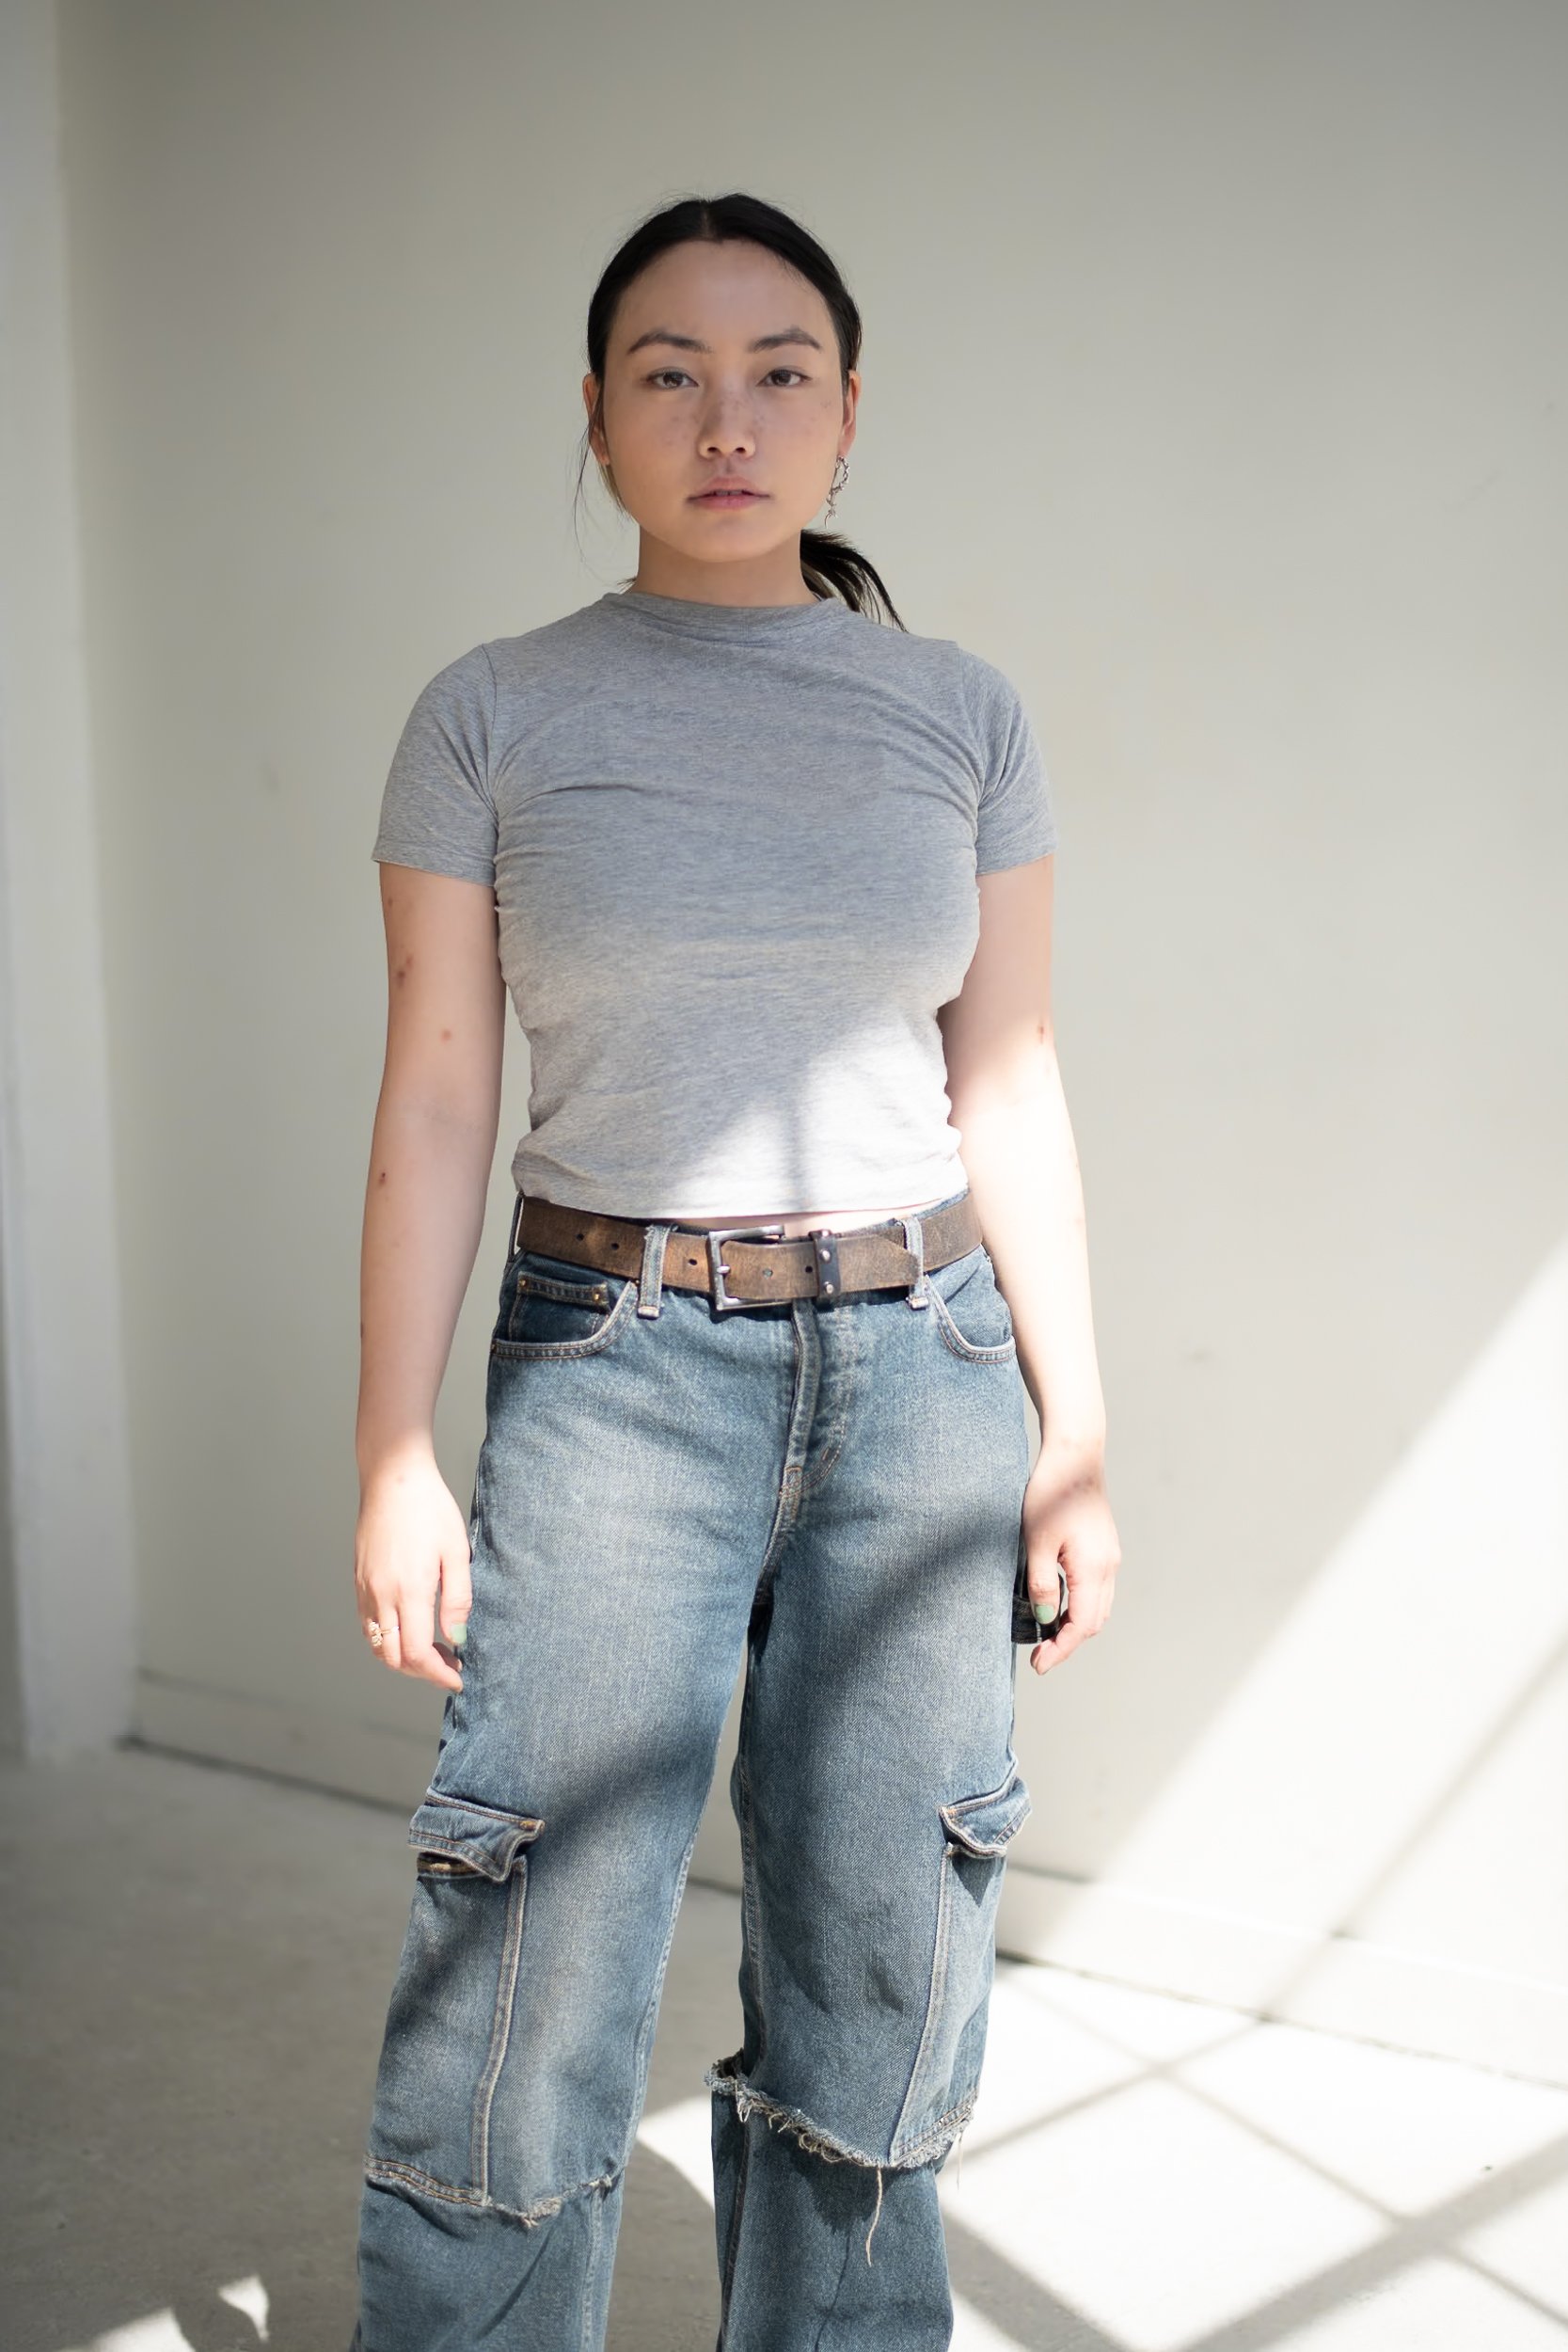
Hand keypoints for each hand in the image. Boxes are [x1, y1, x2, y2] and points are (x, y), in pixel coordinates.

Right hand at [354, 1450, 471, 1691]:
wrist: (393, 1477)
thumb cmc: (430, 1508)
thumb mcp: (456, 1551)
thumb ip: (458, 1599)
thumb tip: (458, 1638)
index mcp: (409, 1590)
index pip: (418, 1654)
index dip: (439, 1674)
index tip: (459, 1677)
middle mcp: (381, 1595)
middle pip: (395, 1658)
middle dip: (423, 1672)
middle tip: (451, 1665)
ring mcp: (366, 1588)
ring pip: (378, 1645)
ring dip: (404, 1659)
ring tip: (434, 1650)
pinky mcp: (359, 1580)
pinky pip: (368, 1625)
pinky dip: (388, 1640)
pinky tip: (411, 1628)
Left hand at [1021, 1443, 1119, 1676]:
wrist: (1074, 1457)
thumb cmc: (1050, 1494)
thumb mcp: (1036, 1541)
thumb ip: (1041, 1583)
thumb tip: (1045, 1618)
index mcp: (1093, 1569)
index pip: (1081, 1626)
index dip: (1060, 1650)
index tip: (1038, 1665)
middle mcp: (1108, 1567)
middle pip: (1093, 1621)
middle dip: (1067, 1642)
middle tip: (1038, 1654)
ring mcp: (1109, 1557)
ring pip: (1098, 1607)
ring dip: (1074, 1625)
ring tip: (1045, 1633)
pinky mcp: (1104, 1548)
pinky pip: (1097, 1590)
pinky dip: (1080, 1606)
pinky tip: (1058, 1603)